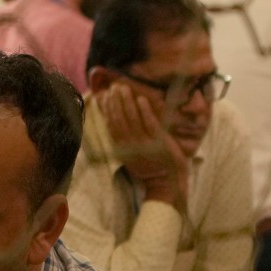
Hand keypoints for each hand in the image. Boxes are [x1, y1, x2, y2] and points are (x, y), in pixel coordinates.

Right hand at [98, 85, 185, 204]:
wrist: (164, 183)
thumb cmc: (148, 166)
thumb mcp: (130, 156)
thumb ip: (122, 139)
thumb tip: (112, 120)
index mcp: (121, 149)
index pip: (110, 125)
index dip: (107, 108)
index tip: (106, 94)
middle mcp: (129, 146)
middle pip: (119, 119)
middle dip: (116, 101)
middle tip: (115, 87)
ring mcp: (144, 144)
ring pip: (131, 119)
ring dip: (127, 102)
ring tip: (124, 89)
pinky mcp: (158, 143)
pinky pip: (149, 124)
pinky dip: (144, 111)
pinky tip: (141, 99)